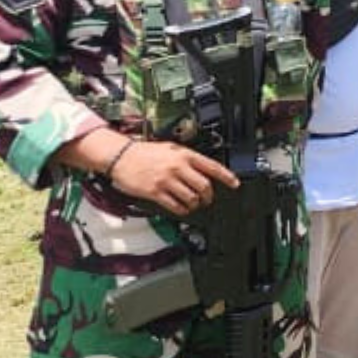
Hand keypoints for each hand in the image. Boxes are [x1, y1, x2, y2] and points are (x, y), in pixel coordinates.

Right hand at [109, 138, 238, 216]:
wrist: (122, 156)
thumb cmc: (145, 152)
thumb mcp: (171, 148)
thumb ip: (187, 158)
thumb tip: (203, 169)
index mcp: (185, 154)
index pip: (213, 167)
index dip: (227, 177)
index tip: (235, 184)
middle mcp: (178, 167)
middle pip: (204, 186)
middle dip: (209, 196)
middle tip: (207, 199)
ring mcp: (166, 180)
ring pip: (191, 197)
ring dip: (195, 204)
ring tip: (193, 204)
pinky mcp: (155, 192)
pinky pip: (175, 205)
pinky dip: (182, 209)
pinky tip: (182, 208)